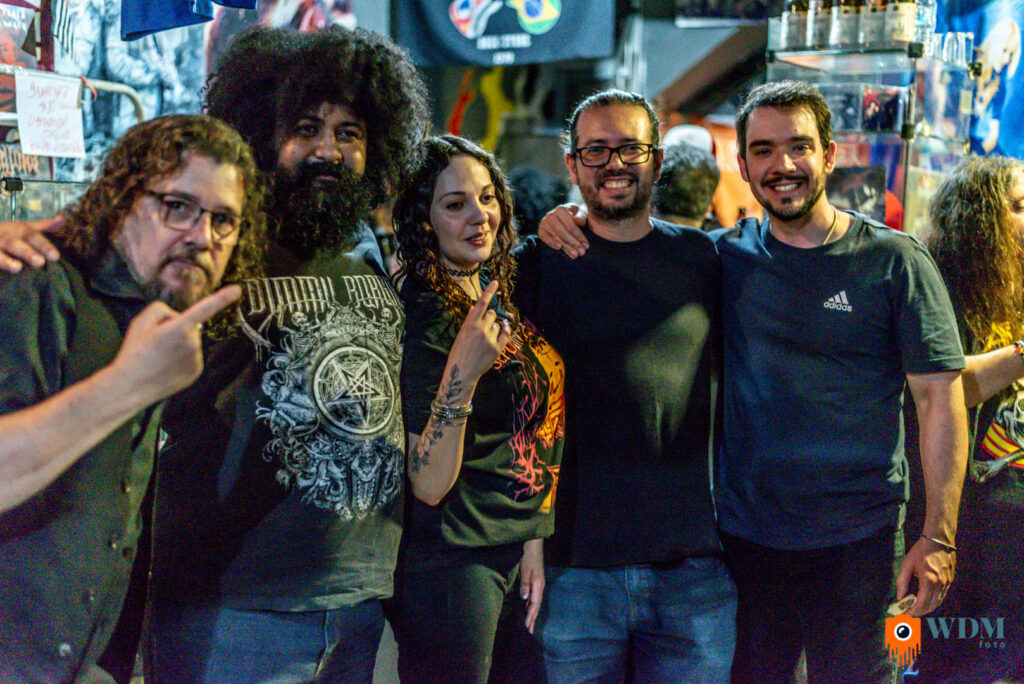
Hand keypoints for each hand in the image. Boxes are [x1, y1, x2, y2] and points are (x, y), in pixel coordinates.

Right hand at [0, 216, 63, 272]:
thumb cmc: (9, 235)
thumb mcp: (24, 228)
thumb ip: (43, 226)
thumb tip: (63, 219)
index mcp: (15, 229)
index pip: (30, 235)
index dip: (43, 245)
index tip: (55, 256)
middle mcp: (2, 237)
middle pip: (13, 243)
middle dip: (26, 252)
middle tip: (39, 262)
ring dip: (5, 261)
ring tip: (17, 268)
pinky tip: (0, 278)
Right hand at [112, 285, 241, 404]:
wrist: (130, 386)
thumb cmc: (134, 352)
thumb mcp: (141, 322)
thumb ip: (162, 310)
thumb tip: (178, 317)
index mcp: (179, 328)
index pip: (205, 308)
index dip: (223, 298)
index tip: (237, 290)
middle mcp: (193, 343)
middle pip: (190, 325)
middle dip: (177, 328)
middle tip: (157, 342)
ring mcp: (197, 359)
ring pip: (191, 341)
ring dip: (180, 343)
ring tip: (159, 355)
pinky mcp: (197, 371)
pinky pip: (193, 355)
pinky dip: (182, 357)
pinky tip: (166, 364)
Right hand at [445, 280, 512, 385]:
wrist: (461, 372)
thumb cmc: (459, 352)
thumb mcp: (461, 334)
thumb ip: (469, 319)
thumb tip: (474, 306)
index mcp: (470, 324)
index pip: (481, 303)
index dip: (489, 291)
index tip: (496, 282)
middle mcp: (481, 330)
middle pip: (491, 314)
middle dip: (489, 318)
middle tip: (482, 329)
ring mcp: (490, 339)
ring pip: (497, 325)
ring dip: (493, 329)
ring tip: (483, 340)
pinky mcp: (497, 349)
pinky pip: (505, 334)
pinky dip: (503, 332)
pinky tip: (500, 333)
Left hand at [521, 538, 544, 632]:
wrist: (533, 545)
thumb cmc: (528, 557)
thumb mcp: (525, 570)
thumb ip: (525, 585)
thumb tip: (525, 599)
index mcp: (538, 584)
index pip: (534, 604)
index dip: (531, 615)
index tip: (527, 626)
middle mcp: (540, 586)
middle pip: (537, 605)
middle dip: (533, 618)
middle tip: (530, 631)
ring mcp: (539, 584)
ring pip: (537, 602)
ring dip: (533, 613)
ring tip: (530, 624)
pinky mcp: (537, 581)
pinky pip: (536, 597)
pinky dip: (532, 605)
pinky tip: (529, 608)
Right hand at [538, 203, 588, 257]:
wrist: (566, 216)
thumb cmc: (576, 215)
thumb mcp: (582, 214)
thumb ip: (582, 216)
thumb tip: (579, 221)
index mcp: (561, 209)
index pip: (570, 225)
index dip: (579, 236)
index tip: (586, 245)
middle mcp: (551, 215)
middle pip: (562, 232)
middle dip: (573, 243)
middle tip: (582, 252)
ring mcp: (544, 222)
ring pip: (556, 237)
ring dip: (566, 247)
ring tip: (575, 254)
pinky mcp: (541, 230)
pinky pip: (544, 238)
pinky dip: (551, 243)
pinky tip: (559, 248)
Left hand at [896, 535, 955, 616]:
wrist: (938, 540)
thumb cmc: (920, 551)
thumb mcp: (907, 565)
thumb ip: (902, 582)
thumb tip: (900, 596)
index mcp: (928, 582)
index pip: (921, 605)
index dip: (913, 612)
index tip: (905, 614)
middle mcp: (940, 585)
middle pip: (930, 607)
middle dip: (919, 612)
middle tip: (909, 611)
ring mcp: (947, 583)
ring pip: (938, 603)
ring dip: (927, 608)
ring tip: (916, 606)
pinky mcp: (950, 580)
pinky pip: (942, 596)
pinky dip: (934, 601)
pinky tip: (926, 598)